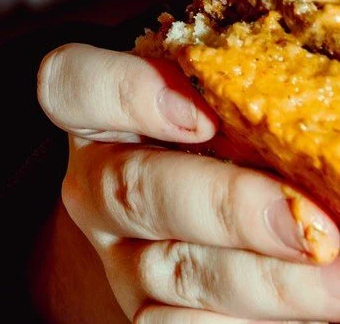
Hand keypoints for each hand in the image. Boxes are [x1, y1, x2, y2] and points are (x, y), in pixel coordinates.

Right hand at [36, 41, 339, 321]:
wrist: (225, 226)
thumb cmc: (238, 142)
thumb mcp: (231, 104)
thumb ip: (252, 84)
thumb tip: (319, 86)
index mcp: (104, 111)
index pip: (72, 84)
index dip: (125, 93)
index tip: (204, 115)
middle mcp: (98, 184)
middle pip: (130, 190)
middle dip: (229, 208)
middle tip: (312, 224)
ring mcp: (122, 260)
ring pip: (176, 272)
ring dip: (270, 282)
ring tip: (338, 278)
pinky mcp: (152, 318)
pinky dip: (253, 321)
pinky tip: (312, 310)